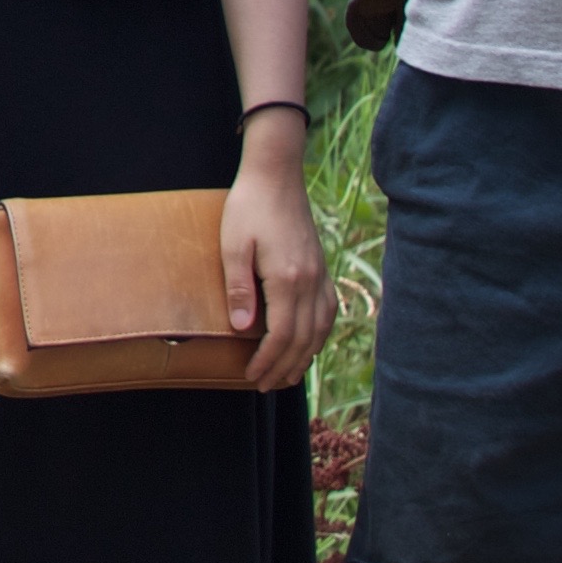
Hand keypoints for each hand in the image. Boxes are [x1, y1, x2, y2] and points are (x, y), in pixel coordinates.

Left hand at [223, 118, 331, 389]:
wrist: (276, 176)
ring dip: (304, 356)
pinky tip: (308, 343)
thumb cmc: (248, 208)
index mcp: (288, 279)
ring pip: (320, 329)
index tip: (252, 377)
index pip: (282, 335)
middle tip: (266, 386)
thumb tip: (244, 329)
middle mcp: (311, 282)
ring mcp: (321, 275)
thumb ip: (239, 288)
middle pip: (304, 339)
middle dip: (284, 366)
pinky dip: (319, 334)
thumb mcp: (233, 246)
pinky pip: (328, 312)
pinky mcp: (322, 268)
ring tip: (287, 375)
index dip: (268, 361)